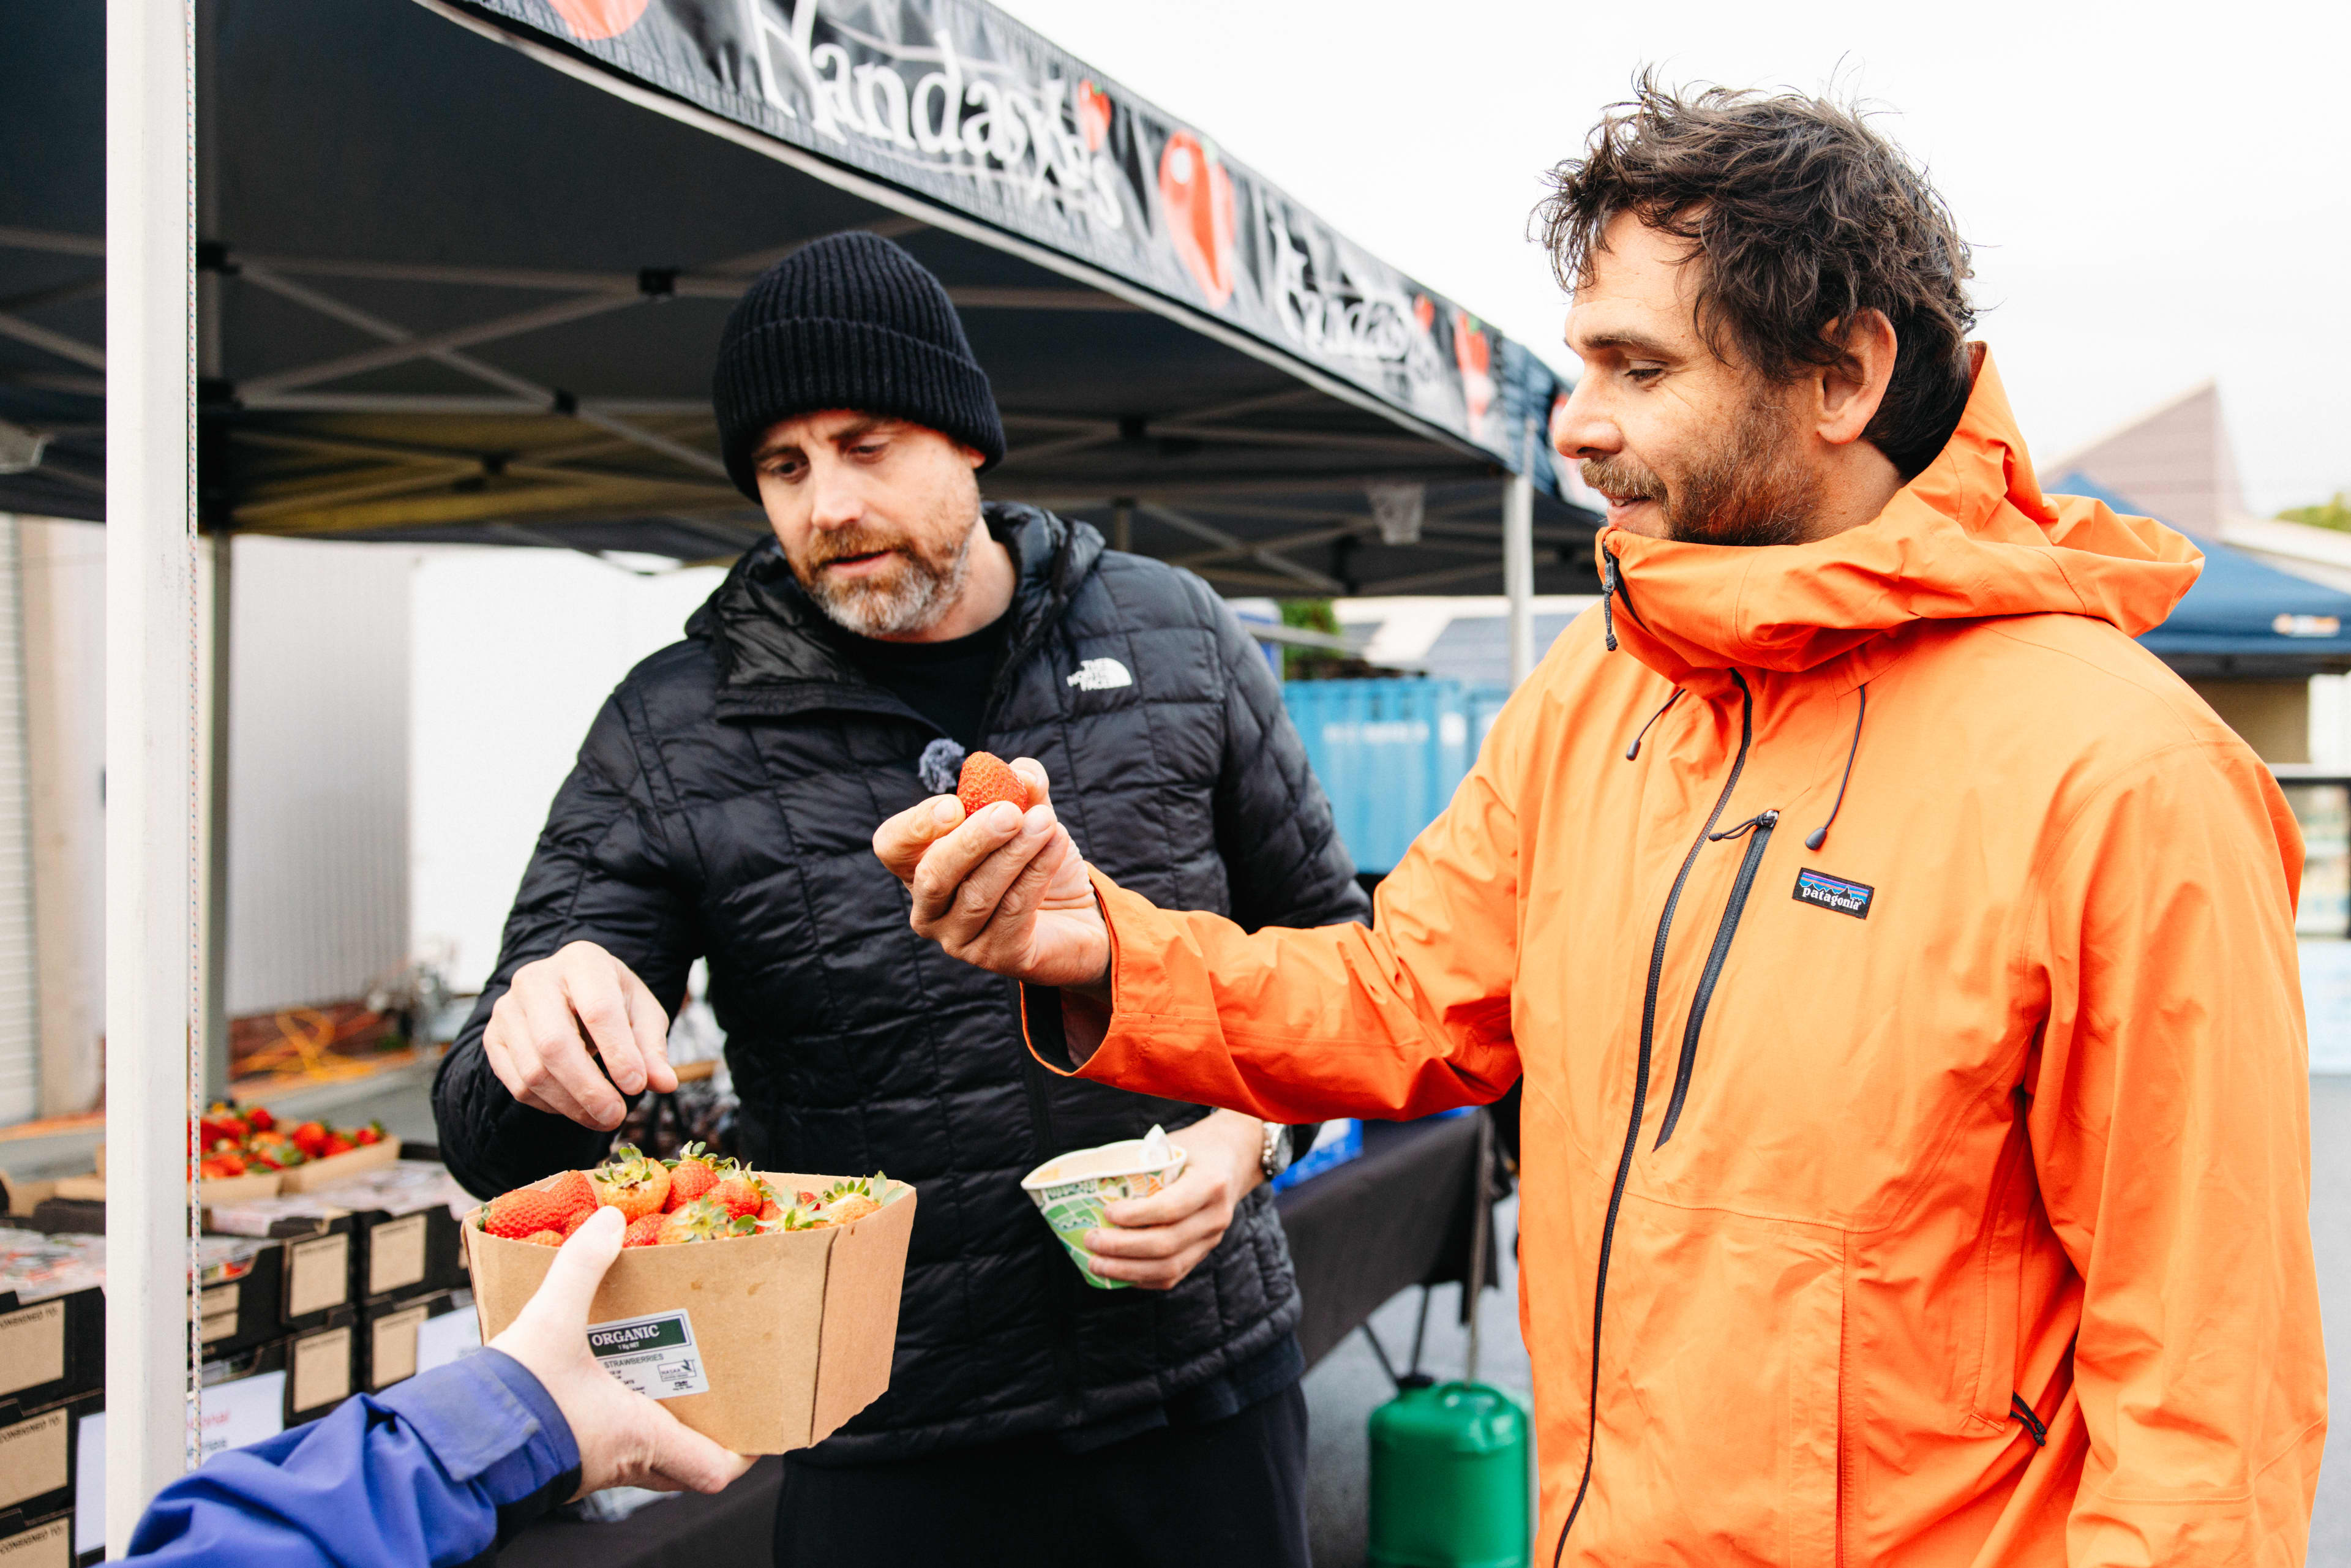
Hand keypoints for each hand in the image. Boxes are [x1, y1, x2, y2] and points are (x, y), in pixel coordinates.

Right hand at [483, 941, 675, 1129]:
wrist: (567, 989)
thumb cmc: (611, 1000)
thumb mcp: (642, 1013)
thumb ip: (651, 1047)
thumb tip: (665, 1083)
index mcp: (582, 961)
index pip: (598, 1009)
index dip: (618, 1052)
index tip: (636, 1086)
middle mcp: (535, 979)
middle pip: (555, 1044)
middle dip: (588, 1089)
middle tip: (616, 1115)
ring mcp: (507, 1009)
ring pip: (533, 1071)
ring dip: (571, 1104)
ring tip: (602, 1118)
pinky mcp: (492, 1037)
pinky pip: (517, 1084)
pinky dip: (550, 1105)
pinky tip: (575, 1108)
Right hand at [488, 1208, 752, 1497]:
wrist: (449, 1447)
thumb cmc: (512, 1400)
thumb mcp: (552, 1321)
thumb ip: (583, 1265)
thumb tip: (610, 1220)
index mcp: (639, 1439)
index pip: (716, 1469)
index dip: (745, 1449)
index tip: (755, 1420)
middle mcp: (621, 1463)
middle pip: (685, 1464)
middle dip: (704, 1427)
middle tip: (711, 1386)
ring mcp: (590, 1468)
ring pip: (645, 1456)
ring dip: (658, 1419)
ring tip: (660, 1370)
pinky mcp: (559, 1460)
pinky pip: (605, 1447)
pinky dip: (615, 1417)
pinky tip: (602, 1377)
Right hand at [872, 759, 1110, 993]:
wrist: (1078, 913)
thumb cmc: (1036, 860)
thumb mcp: (1029, 815)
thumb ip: (1023, 790)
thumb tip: (1022, 772)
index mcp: (920, 866)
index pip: (892, 846)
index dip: (916, 825)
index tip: (956, 805)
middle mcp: (929, 909)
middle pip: (933, 876)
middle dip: (972, 840)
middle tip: (1011, 812)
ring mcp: (960, 940)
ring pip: (977, 895)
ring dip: (1015, 853)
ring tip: (1047, 823)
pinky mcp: (998, 958)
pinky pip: (1013, 912)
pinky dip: (1037, 873)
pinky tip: (1057, 845)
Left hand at [1083, 1110, 1265, 1289]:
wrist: (1233, 1159)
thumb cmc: (1193, 1149)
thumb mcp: (1172, 1145)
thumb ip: (1142, 1162)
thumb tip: (1090, 1180)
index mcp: (1211, 1182)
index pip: (1171, 1207)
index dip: (1136, 1215)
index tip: (1107, 1212)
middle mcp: (1216, 1215)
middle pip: (1167, 1243)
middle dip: (1123, 1247)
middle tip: (1091, 1240)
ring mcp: (1212, 1238)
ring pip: (1170, 1267)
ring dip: (1128, 1270)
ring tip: (1095, 1263)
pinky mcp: (1204, 1252)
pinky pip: (1173, 1275)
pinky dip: (1142, 1278)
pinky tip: (1117, 1273)